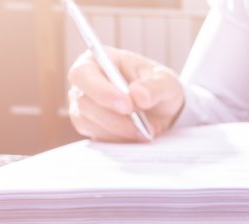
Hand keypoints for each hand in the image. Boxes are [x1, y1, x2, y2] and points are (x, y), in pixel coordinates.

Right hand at [67, 47, 183, 141]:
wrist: (161, 110)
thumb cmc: (157, 87)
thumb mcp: (166, 81)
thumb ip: (154, 86)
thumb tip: (137, 95)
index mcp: (97, 60)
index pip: (83, 73)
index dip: (101, 91)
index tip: (126, 105)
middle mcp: (85, 83)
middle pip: (83, 102)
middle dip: (113, 117)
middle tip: (141, 125)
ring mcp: (83, 106)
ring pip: (88, 123)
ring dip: (120, 130)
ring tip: (148, 129)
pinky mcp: (89, 126)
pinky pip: (96, 136)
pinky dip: (119, 139)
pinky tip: (138, 134)